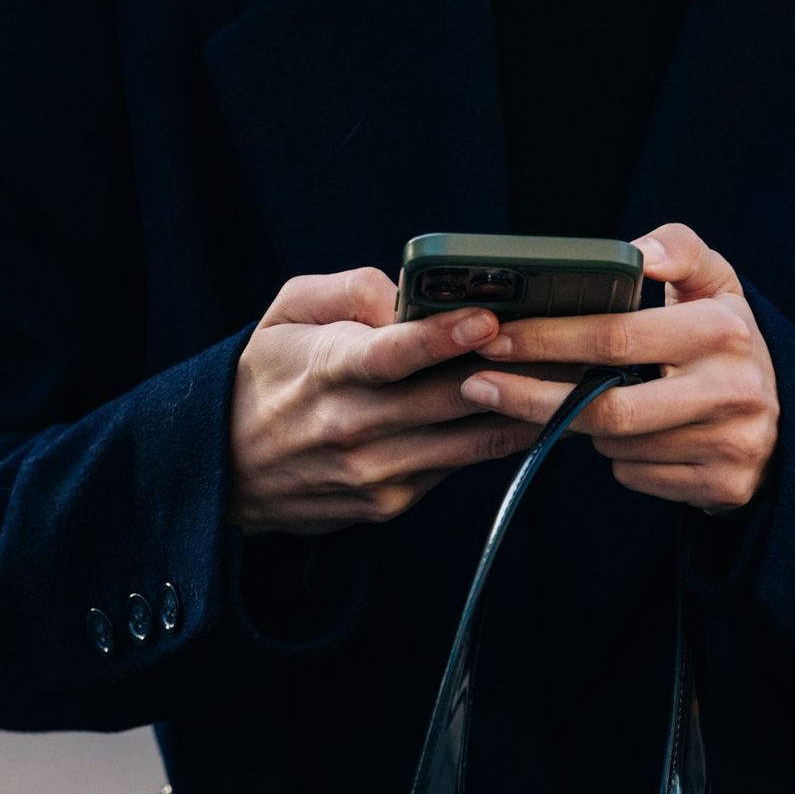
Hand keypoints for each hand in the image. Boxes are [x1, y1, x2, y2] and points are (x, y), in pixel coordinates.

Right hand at [227, 270, 542, 535]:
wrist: (224, 468)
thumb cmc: (269, 373)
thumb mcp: (287, 311)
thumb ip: (349, 290)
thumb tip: (409, 297)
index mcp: (324, 370)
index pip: (389, 355)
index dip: (440, 338)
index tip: (487, 318)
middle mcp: (349, 426)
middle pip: (446, 399)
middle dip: (510, 369)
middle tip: (565, 340)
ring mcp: (372, 472)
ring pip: (468, 440)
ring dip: (523, 409)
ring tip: (571, 376)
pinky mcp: (389, 503)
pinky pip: (458, 466)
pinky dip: (495, 437)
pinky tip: (528, 410)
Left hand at [458, 223, 780, 515]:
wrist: (789, 423)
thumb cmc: (728, 343)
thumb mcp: (718, 285)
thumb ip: (680, 249)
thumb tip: (637, 251)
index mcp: (724, 331)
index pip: (619, 336)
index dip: (550, 338)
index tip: (497, 335)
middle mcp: (731, 390)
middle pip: (606, 406)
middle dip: (532, 395)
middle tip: (478, 384)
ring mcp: (729, 444)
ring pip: (616, 445)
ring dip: (584, 426)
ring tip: (580, 404)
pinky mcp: (722, 487)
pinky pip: (636, 476)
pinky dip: (619, 458)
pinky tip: (627, 438)